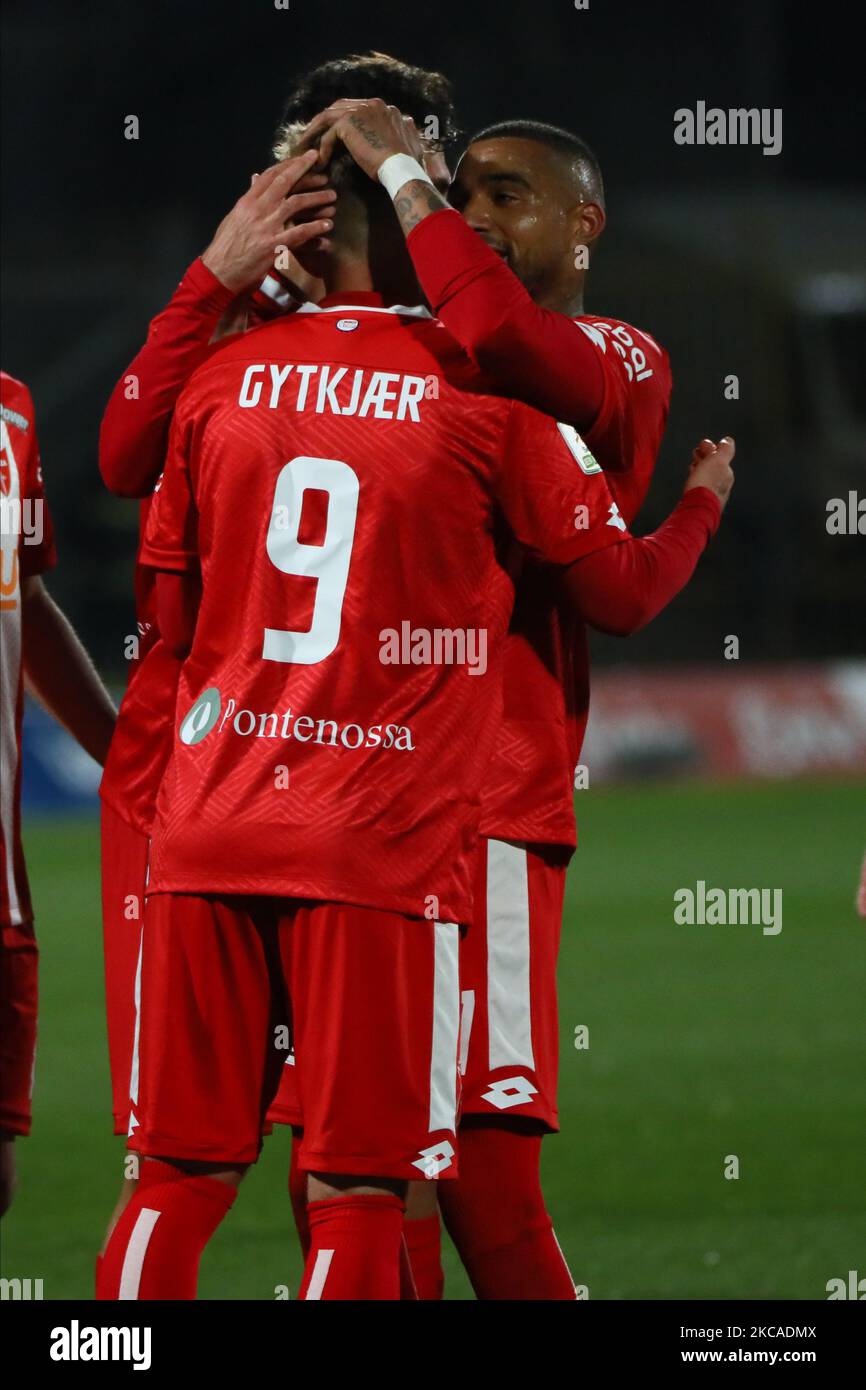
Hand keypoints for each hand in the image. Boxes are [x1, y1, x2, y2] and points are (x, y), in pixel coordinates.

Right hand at [201, 150, 335, 292]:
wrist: (220, 271)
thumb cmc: (226, 247)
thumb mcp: (234, 218)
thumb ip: (248, 199)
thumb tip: (255, 180)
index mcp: (247, 201)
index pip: (269, 175)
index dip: (288, 164)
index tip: (303, 157)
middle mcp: (257, 209)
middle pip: (284, 182)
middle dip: (303, 169)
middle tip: (320, 162)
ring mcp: (266, 226)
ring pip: (296, 204)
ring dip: (316, 198)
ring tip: (332, 196)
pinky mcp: (273, 245)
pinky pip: (299, 233)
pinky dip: (314, 228)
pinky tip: (327, 225)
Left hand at [298, 98, 426, 179]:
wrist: (403, 169)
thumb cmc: (407, 164)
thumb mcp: (410, 141)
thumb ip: (405, 129)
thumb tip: (408, 122)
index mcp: (385, 107)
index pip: (357, 108)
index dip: (343, 119)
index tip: (335, 133)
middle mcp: (372, 104)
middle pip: (340, 107)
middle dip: (325, 121)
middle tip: (314, 135)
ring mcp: (359, 111)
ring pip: (329, 118)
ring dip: (316, 132)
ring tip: (308, 147)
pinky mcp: (348, 123)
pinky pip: (329, 135)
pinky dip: (323, 148)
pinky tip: (321, 162)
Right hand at [685, 437, 734, 510]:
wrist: (697, 507)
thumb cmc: (706, 484)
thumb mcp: (718, 460)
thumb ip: (725, 449)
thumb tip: (728, 440)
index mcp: (727, 471)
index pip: (722, 455)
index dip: (712, 448)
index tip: (702, 444)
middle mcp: (724, 483)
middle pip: (715, 466)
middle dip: (706, 458)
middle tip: (696, 453)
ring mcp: (714, 493)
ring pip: (708, 476)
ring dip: (701, 468)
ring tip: (694, 465)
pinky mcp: (704, 501)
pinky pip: (702, 485)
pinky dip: (698, 479)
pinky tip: (693, 479)